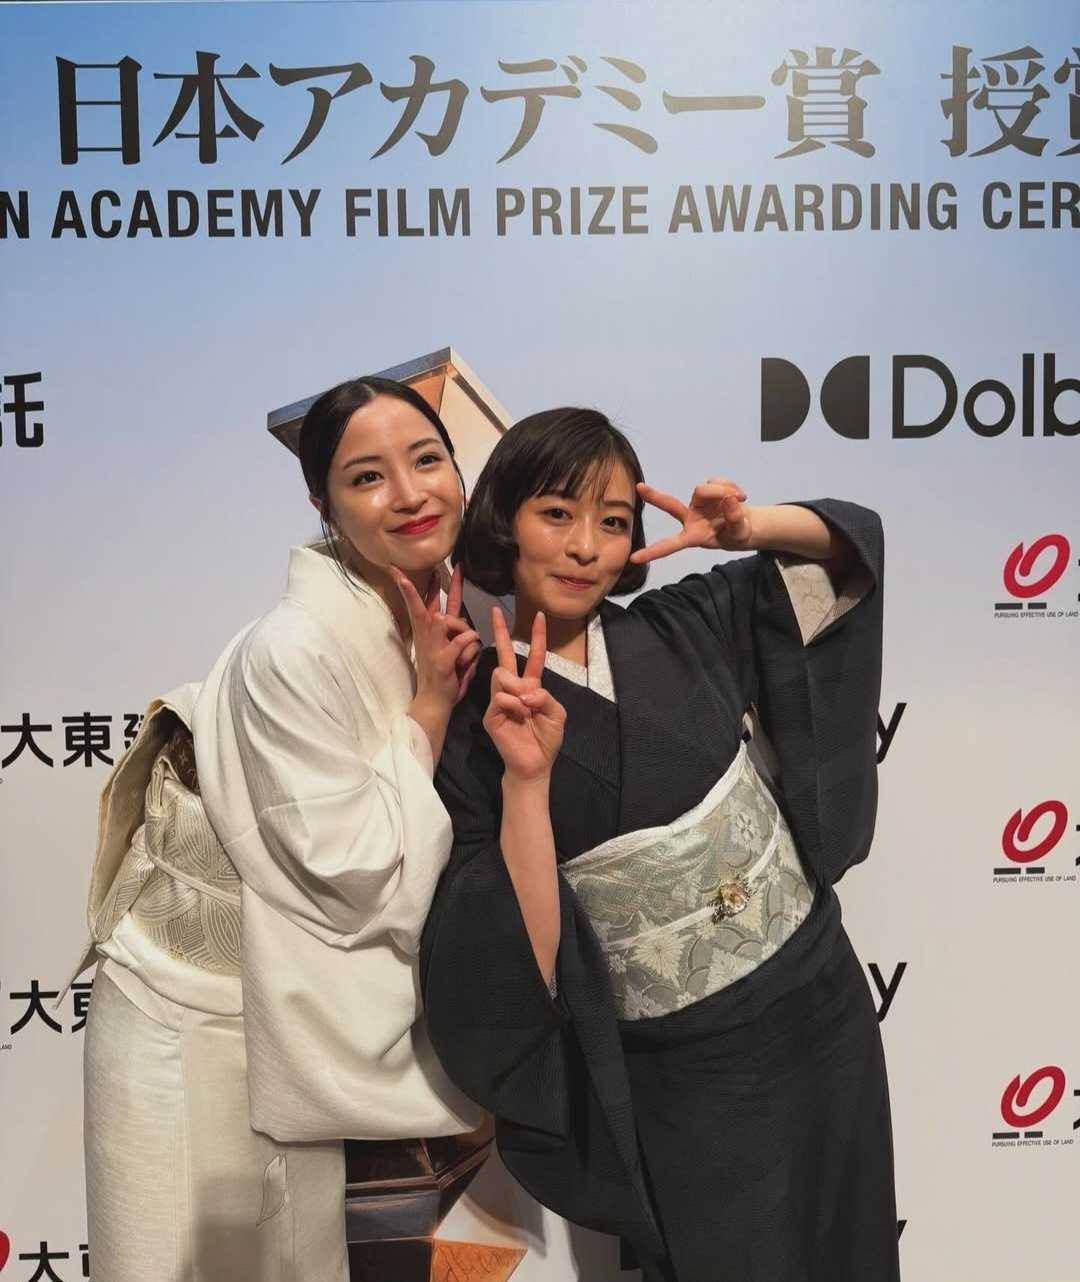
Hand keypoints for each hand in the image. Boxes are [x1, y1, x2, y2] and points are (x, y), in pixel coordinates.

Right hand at [393, 563, 481, 708]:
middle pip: (426, 606)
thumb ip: (455, 633)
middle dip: (425, 587)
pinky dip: (472, 646)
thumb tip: (460, 619)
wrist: (434, 703)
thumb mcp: (450, 650)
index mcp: (429, 633)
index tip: (398, 569)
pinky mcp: (442, 660)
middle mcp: (427, 637)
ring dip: (465, 630)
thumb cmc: (444, 676)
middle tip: (428, 568)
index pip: (422, 604)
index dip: (415, 586)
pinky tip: (468, 659)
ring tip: (466, 652)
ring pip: (451, 621)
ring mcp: (433, 648)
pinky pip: (465, 641)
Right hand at [483, 608, 565, 782]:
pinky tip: (519, 716)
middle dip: (500, 632)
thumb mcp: (557, 713)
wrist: (535, 765)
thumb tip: (525, 689)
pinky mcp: (491, 714)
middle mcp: (512, 690)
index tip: (540, 616)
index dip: (537, 637)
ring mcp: (499, 700)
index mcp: (530, 687)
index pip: (533, 657)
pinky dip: (515, 704)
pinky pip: (501, 696)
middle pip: (504, 655)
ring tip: (527, 709)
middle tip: (494, 610)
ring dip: (519, 689)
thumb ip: (546, 695)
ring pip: (501, 674)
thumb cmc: (546, 740)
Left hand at [629, 478, 751, 564]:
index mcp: (693, 536)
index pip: (671, 545)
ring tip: (741, 498)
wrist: (746, 523)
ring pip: (704, 489)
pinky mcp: (707, 490)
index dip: (653, 552)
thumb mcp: (740, 534)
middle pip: (671, 505)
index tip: (634, 558)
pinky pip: (716, 482)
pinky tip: (739, 495)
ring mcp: (698, 503)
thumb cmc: (737, 535)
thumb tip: (729, 499)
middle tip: (639, 487)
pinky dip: (730, 486)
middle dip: (655, 497)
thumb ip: (735, 519)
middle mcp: (691, 518)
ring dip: (724, 491)